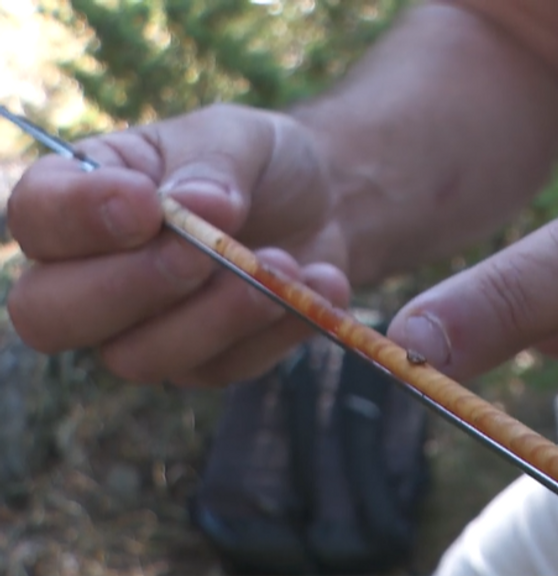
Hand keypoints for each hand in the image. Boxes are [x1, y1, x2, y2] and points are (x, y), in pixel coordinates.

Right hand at [7, 104, 350, 385]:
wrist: (325, 206)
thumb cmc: (258, 164)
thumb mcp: (239, 137)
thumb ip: (212, 163)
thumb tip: (198, 206)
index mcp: (80, 197)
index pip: (37, 220)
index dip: (79, 219)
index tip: (148, 204)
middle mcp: (89, 276)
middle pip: (50, 315)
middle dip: (133, 286)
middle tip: (203, 252)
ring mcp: (142, 331)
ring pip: (139, 358)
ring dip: (218, 314)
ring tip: (284, 263)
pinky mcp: (206, 364)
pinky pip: (226, 368)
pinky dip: (281, 326)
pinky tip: (320, 281)